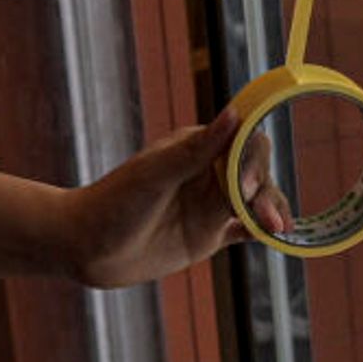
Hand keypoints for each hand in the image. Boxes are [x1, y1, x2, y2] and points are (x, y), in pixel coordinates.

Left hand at [61, 106, 288, 288]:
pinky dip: (262, 232)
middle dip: (265, 191)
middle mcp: (207, 174)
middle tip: (263, 218)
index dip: (252, 160)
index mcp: (196, 149)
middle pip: (255, 174)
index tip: (245, 184)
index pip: (242, 143)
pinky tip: (278, 238)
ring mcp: (209, 206)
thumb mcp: (155, 175)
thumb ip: (198, 149)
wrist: (84, 248)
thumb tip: (237, 114)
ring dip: (270, 212)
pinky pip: (244, 231)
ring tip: (278, 230)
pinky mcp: (207, 236)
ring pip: (255, 203)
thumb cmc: (113, 203)